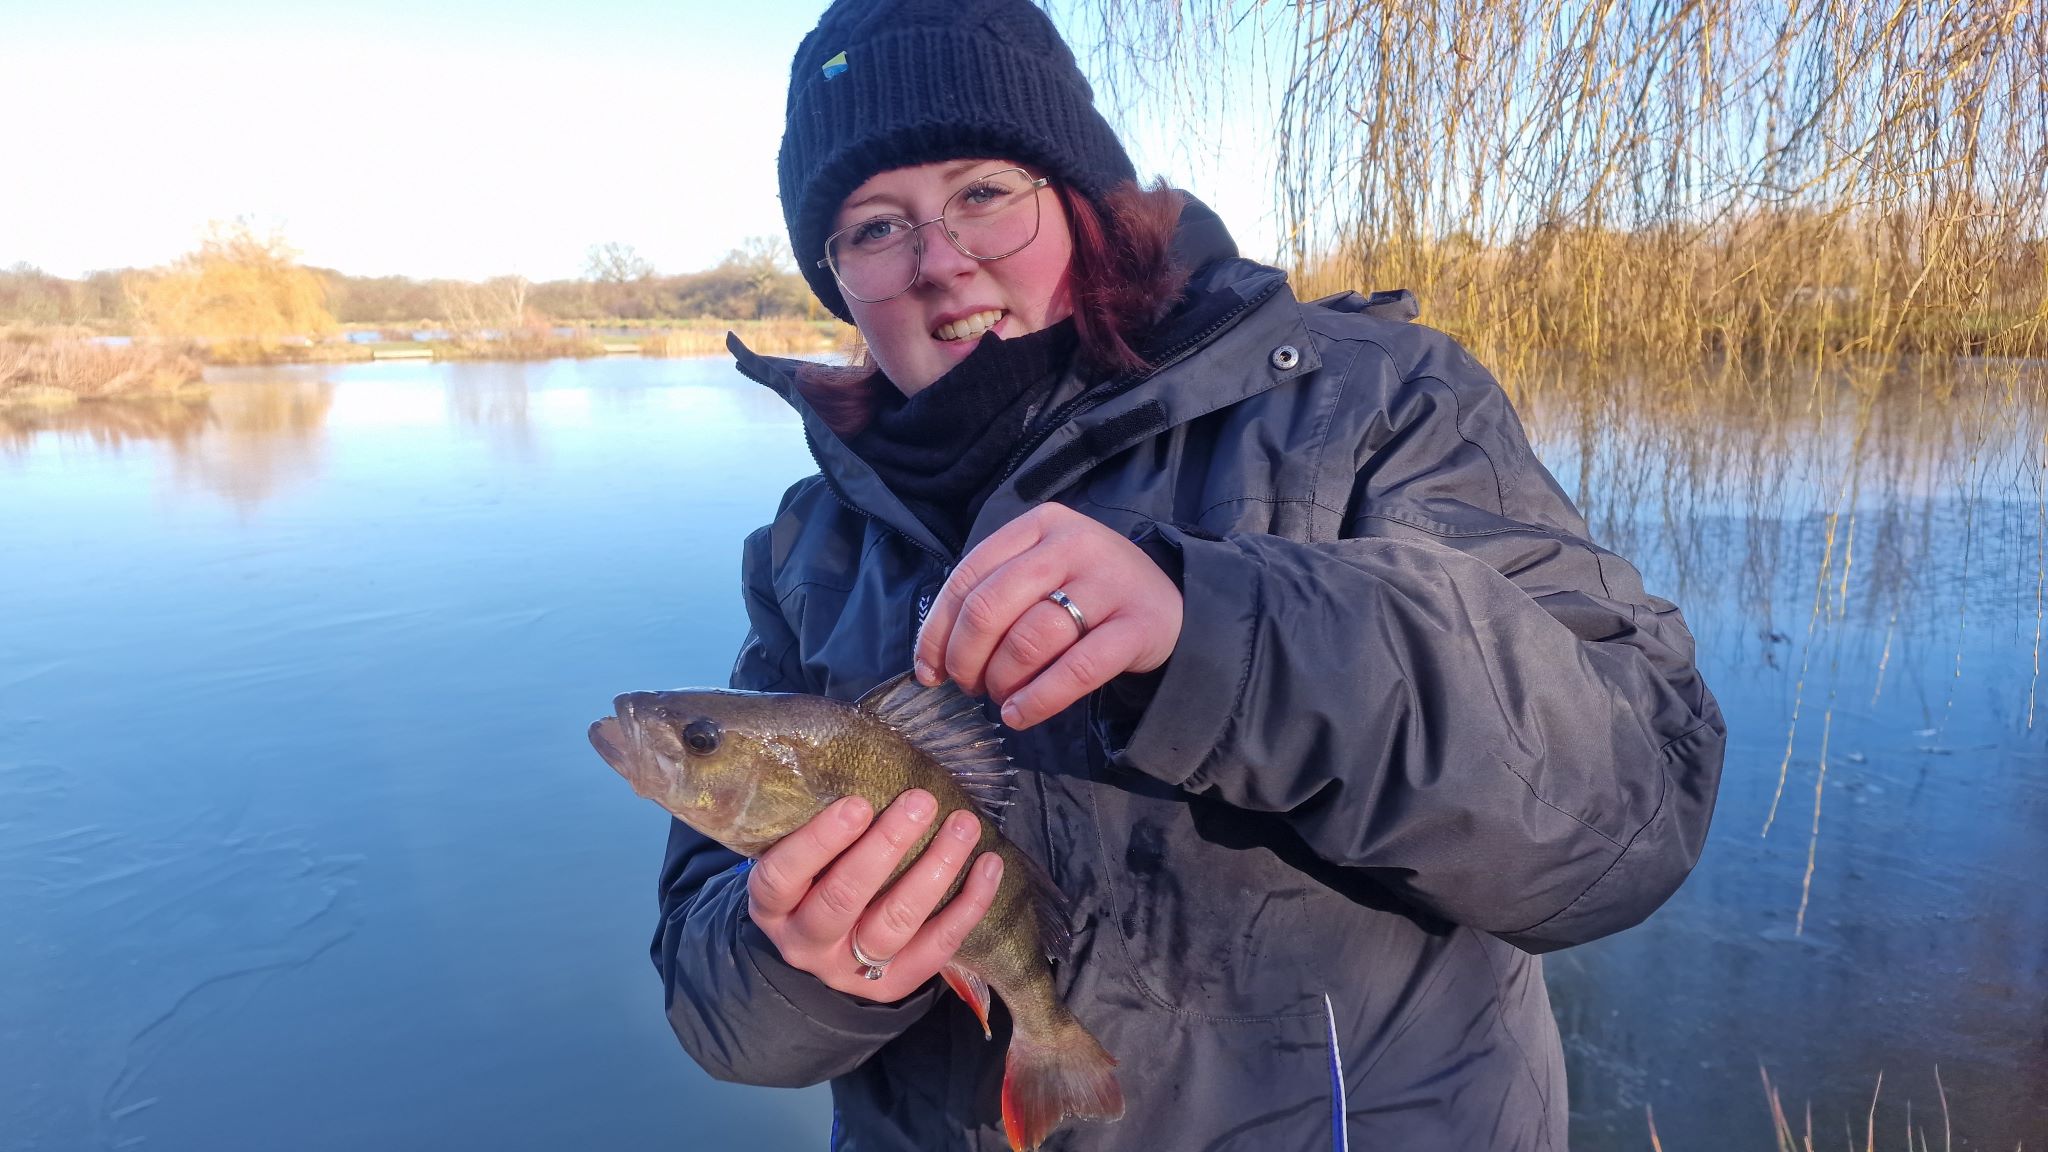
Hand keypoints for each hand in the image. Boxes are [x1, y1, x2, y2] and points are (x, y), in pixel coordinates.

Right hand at [746, 790, 1003, 1000]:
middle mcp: (805, 942)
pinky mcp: (892, 985)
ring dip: (934, 870)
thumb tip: (858, 763)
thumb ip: (813, 824)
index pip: (783, 876)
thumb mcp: (794, 857)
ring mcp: (849, 970)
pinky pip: (935, 948)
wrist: (820, 951)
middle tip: (920, 801)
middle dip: (887, 847)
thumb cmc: (811, 879)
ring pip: (893, 924)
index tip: (857, 804)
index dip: (819, 842)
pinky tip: (989, 865)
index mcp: (772, 907)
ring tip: (963, 826)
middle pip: (843, 899)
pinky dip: (967, 906)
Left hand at [915, 503, 1182, 728]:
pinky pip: (1076, 670)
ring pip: (1028, 640)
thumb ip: (991, 598)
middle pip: (990, 607)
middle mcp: (1073, 544)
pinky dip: (1038, 699)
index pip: (967, 576)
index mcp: (1039, 525)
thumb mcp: (1042, 574)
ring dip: (1001, 681)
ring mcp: (1108, 583)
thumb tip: (931, 660)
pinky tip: (1020, 715)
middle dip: (965, 658)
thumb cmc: (1089, 594)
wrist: (1173, 606)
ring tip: (1001, 698)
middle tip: (969, 686)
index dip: (938, 631)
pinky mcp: (1138, 625)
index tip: (930, 670)